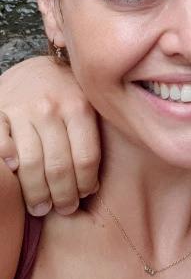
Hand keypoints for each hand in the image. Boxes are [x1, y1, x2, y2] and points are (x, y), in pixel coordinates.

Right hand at [0, 56, 99, 215]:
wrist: (32, 68)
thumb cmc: (65, 93)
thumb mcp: (86, 103)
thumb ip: (91, 134)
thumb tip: (93, 186)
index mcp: (80, 105)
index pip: (86, 157)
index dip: (85, 184)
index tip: (83, 197)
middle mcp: (52, 107)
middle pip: (59, 166)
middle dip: (62, 195)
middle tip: (64, 210)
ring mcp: (22, 110)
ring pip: (30, 163)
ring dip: (36, 192)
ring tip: (41, 208)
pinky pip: (1, 146)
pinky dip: (7, 163)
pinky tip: (14, 176)